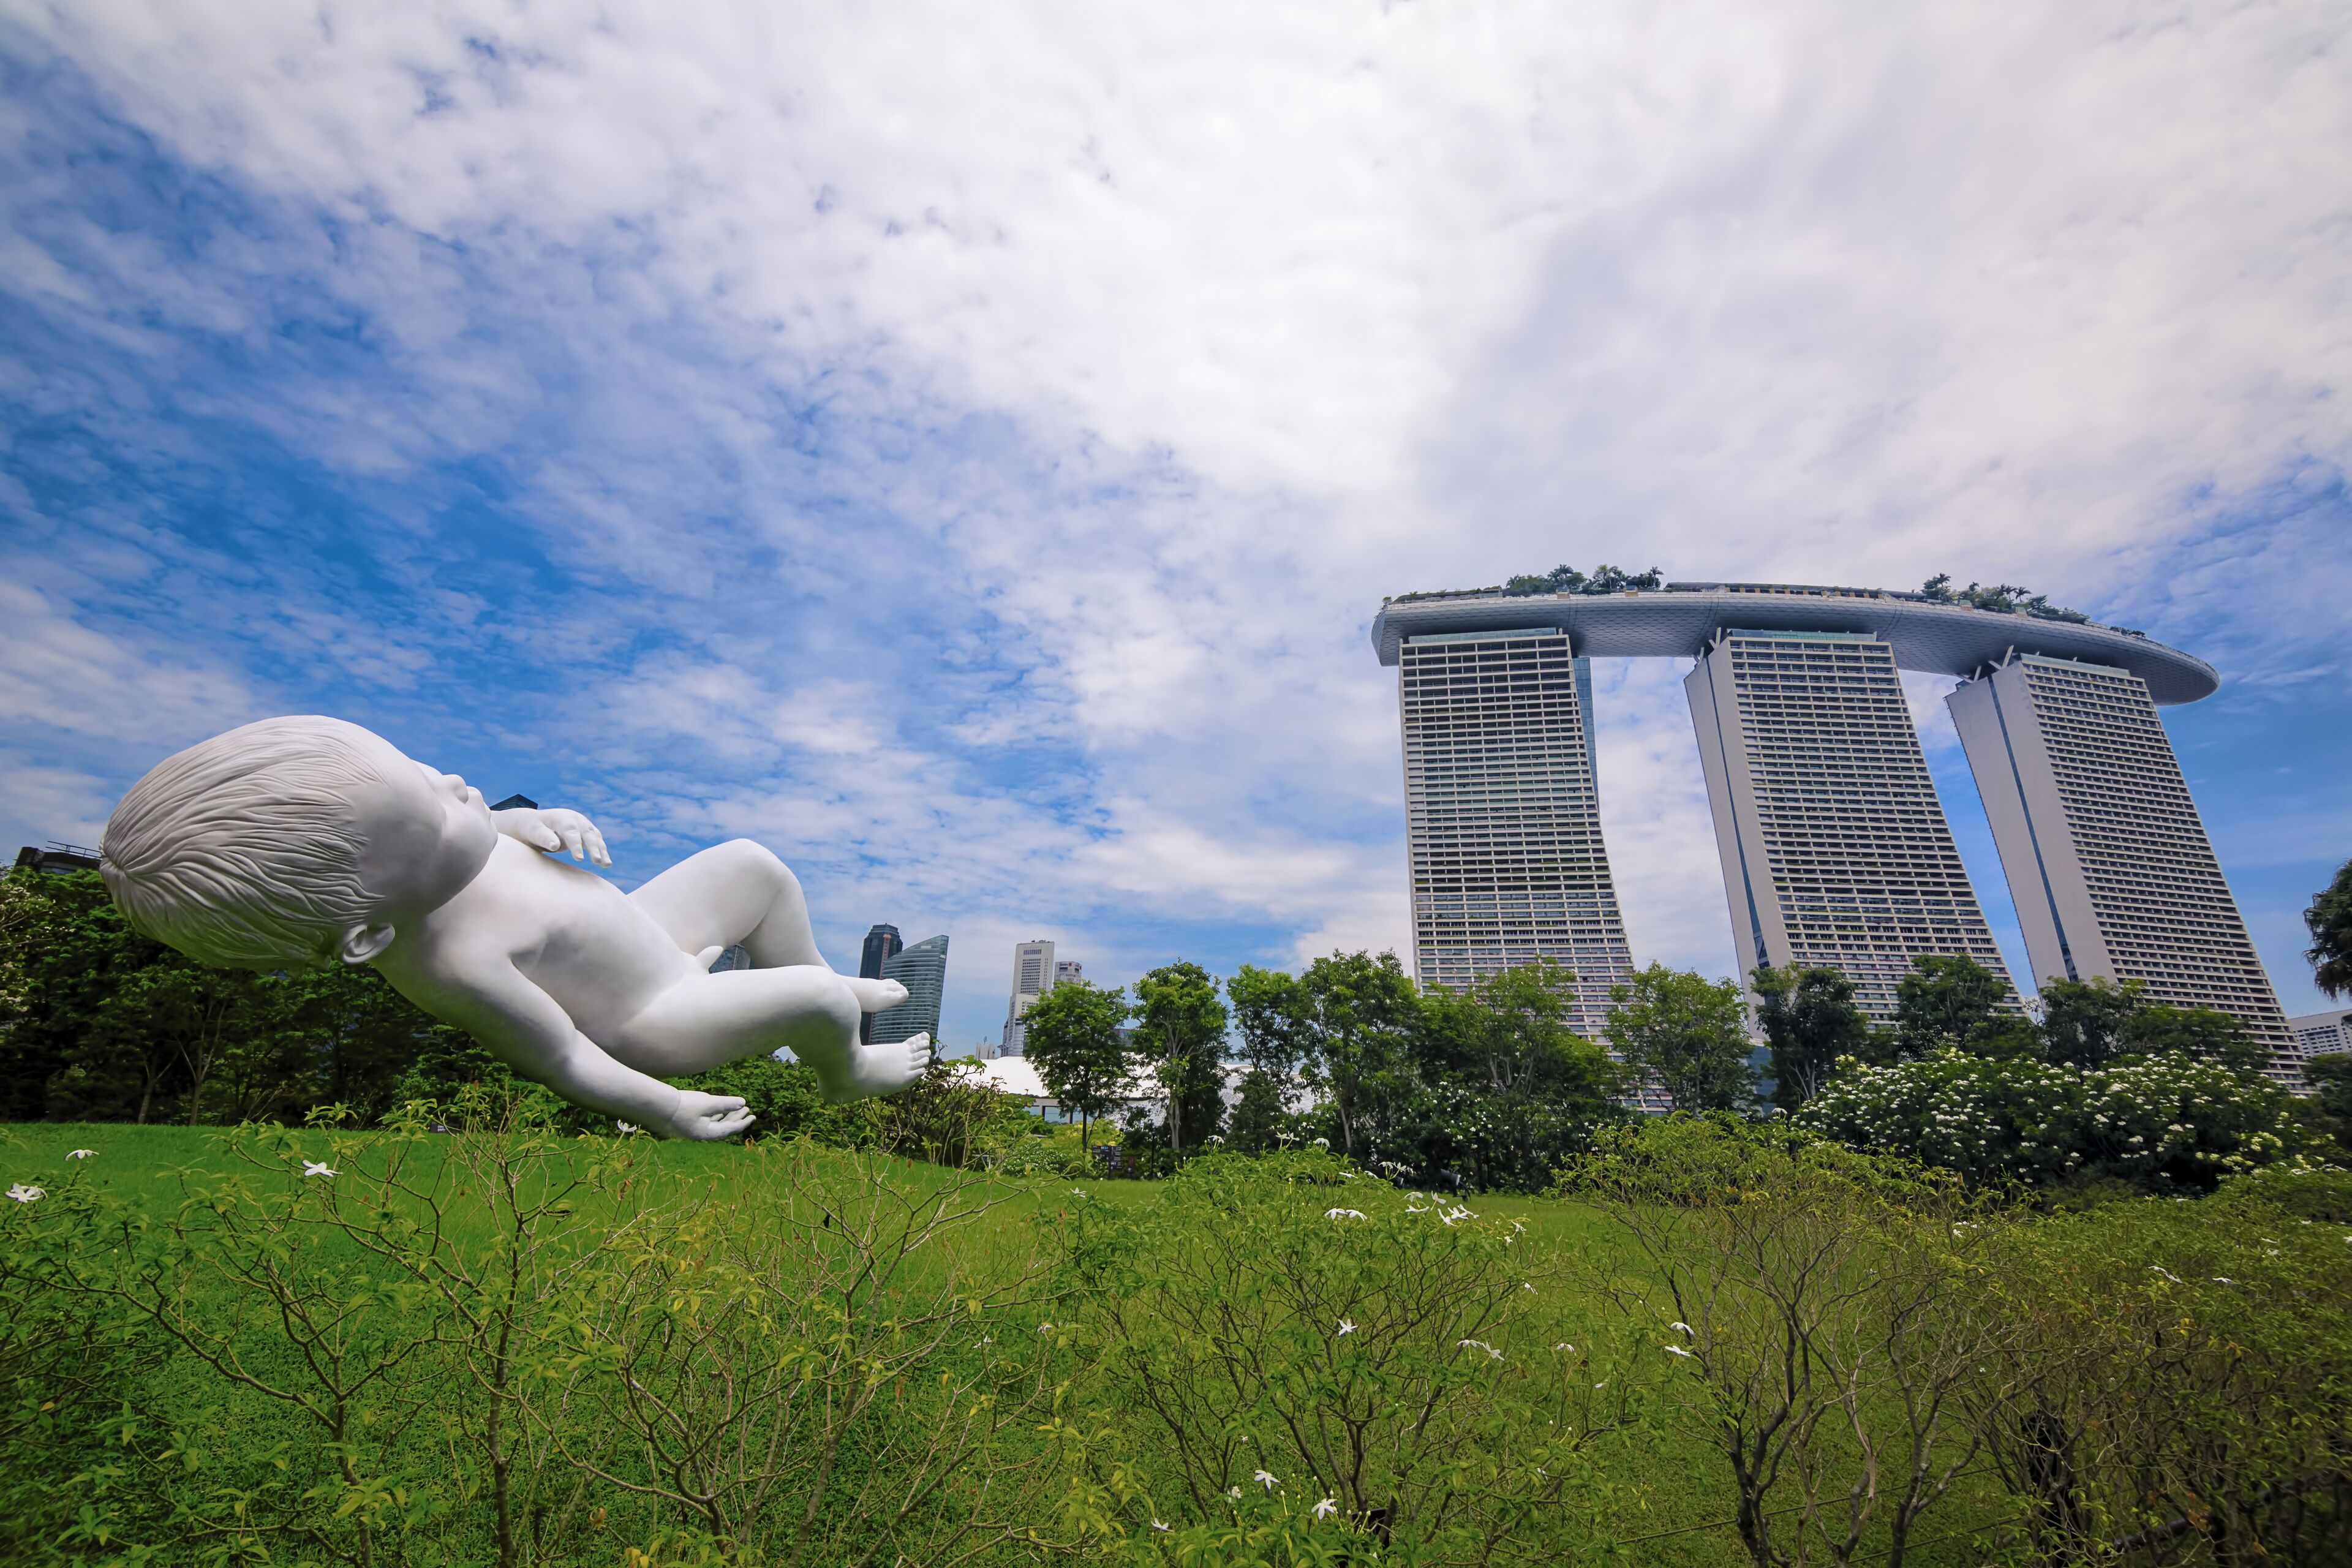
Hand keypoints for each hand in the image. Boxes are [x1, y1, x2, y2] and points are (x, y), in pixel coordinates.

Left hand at [492, 806, 610, 864]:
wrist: (536, 823)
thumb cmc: (532, 828)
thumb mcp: (533, 831)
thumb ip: (543, 837)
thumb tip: (554, 846)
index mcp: (561, 817)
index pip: (570, 831)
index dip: (576, 844)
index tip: (579, 859)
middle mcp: (575, 818)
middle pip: (587, 832)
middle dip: (593, 847)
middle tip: (597, 861)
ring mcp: (583, 824)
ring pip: (595, 837)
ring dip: (601, 850)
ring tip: (606, 864)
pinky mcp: (586, 832)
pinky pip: (597, 841)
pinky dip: (602, 851)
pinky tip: (606, 863)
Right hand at [667, 1091, 754, 1140]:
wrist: (658, 1106)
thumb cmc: (683, 1105)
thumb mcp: (706, 1103)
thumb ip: (725, 1103)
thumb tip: (743, 1103)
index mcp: (706, 1133)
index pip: (729, 1129)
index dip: (742, 1123)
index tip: (752, 1116)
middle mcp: (701, 1134)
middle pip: (724, 1127)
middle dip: (736, 1118)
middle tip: (748, 1111)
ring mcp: (695, 1129)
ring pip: (716, 1124)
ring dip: (727, 1116)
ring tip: (738, 1110)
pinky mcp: (689, 1123)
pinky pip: (707, 1121)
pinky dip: (717, 1116)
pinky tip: (720, 1112)